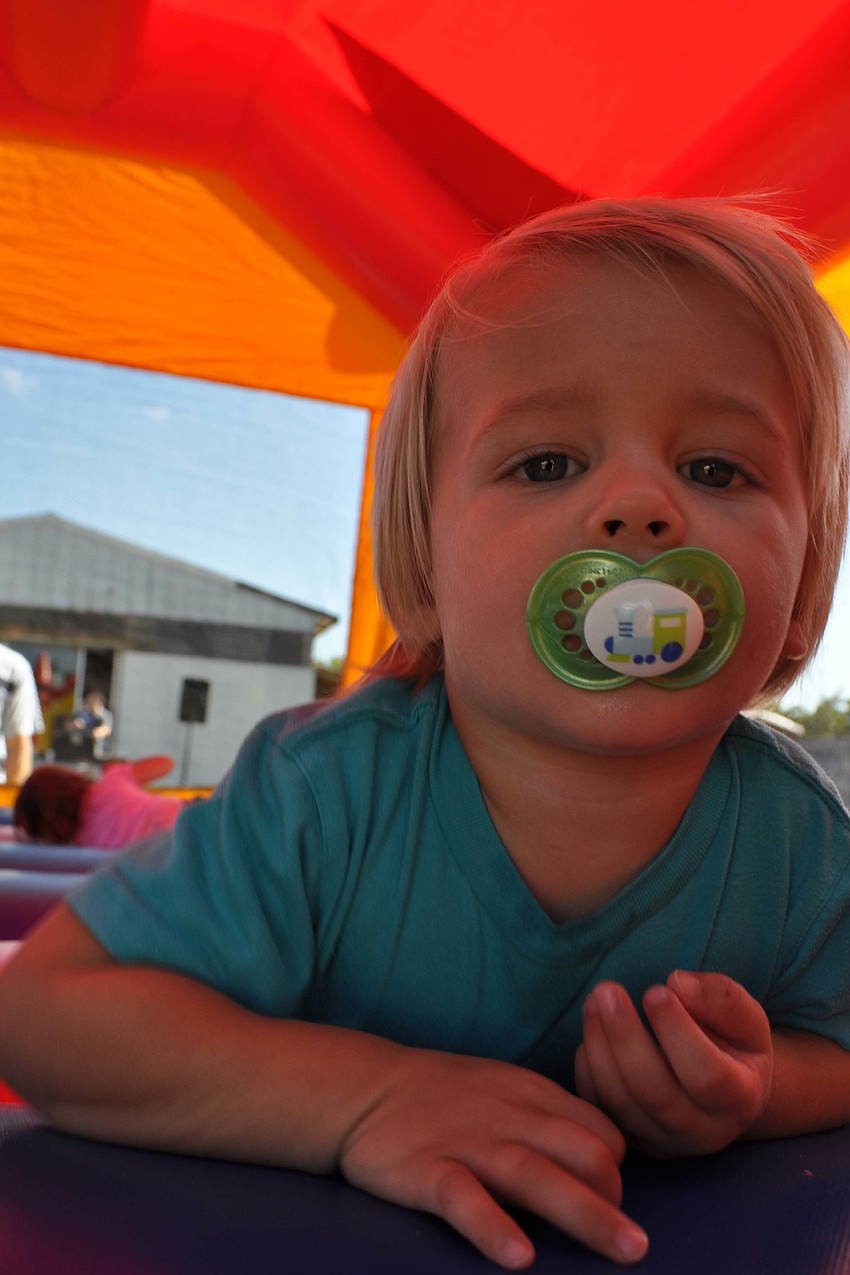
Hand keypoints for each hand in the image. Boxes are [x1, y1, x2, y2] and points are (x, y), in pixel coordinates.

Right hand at [339, 1048, 648, 1268]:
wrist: (364, 1088)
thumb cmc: (442, 1096)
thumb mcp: (503, 1087)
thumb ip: (547, 1118)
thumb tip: (601, 1163)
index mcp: (531, 1094)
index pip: (602, 1131)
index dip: (618, 1171)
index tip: (611, 1202)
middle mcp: (509, 1116)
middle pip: (585, 1151)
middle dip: (617, 1198)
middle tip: (628, 1244)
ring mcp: (469, 1144)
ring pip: (538, 1175)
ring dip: (588, 1215)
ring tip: (626, 1251)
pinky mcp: (428, 1170)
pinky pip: (466, 1198)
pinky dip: (494, 1227)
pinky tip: (520, 1257)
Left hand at [575, 971, 771, 1157]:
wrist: (724, 1086)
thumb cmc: (734, 1042)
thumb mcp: (745, 1016)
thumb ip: (719, 998)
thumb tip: (677, 984)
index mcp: (740, 1098)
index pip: (707, 1075)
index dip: (677, 1032)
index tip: (655, 990)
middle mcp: (704, 1131)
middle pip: (655, 1092)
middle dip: (624, 1037)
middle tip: (607, 990)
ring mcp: (665, 1141)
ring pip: (621, 1102)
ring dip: (600, 1047)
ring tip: (594, 1001)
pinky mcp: (633, 1137)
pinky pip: (601, 1108)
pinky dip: (588, 1069)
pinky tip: (592, 1029)